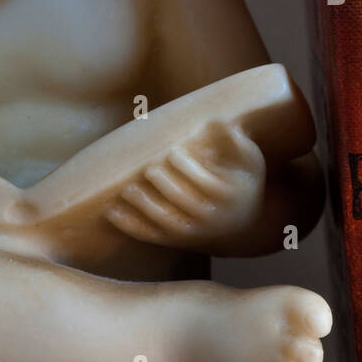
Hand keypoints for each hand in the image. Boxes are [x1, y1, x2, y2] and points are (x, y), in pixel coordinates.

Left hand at [105, 120, 265, 246]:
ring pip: (164, 222)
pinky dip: (129, 226)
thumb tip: (218, 121)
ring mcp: (190, 232)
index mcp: (228, 196)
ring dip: (144, 208)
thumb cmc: (242, 181)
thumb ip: (237, 141)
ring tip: (128, 190)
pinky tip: (111, 212)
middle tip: (149, 169)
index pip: (206, 184)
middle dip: (165, 187)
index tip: (172, 153)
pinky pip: (149, 236)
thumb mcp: (251, 160)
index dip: (188, 170)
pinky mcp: (174, 240)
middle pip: (184, 204)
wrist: (242, 224)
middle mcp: (209, 218)